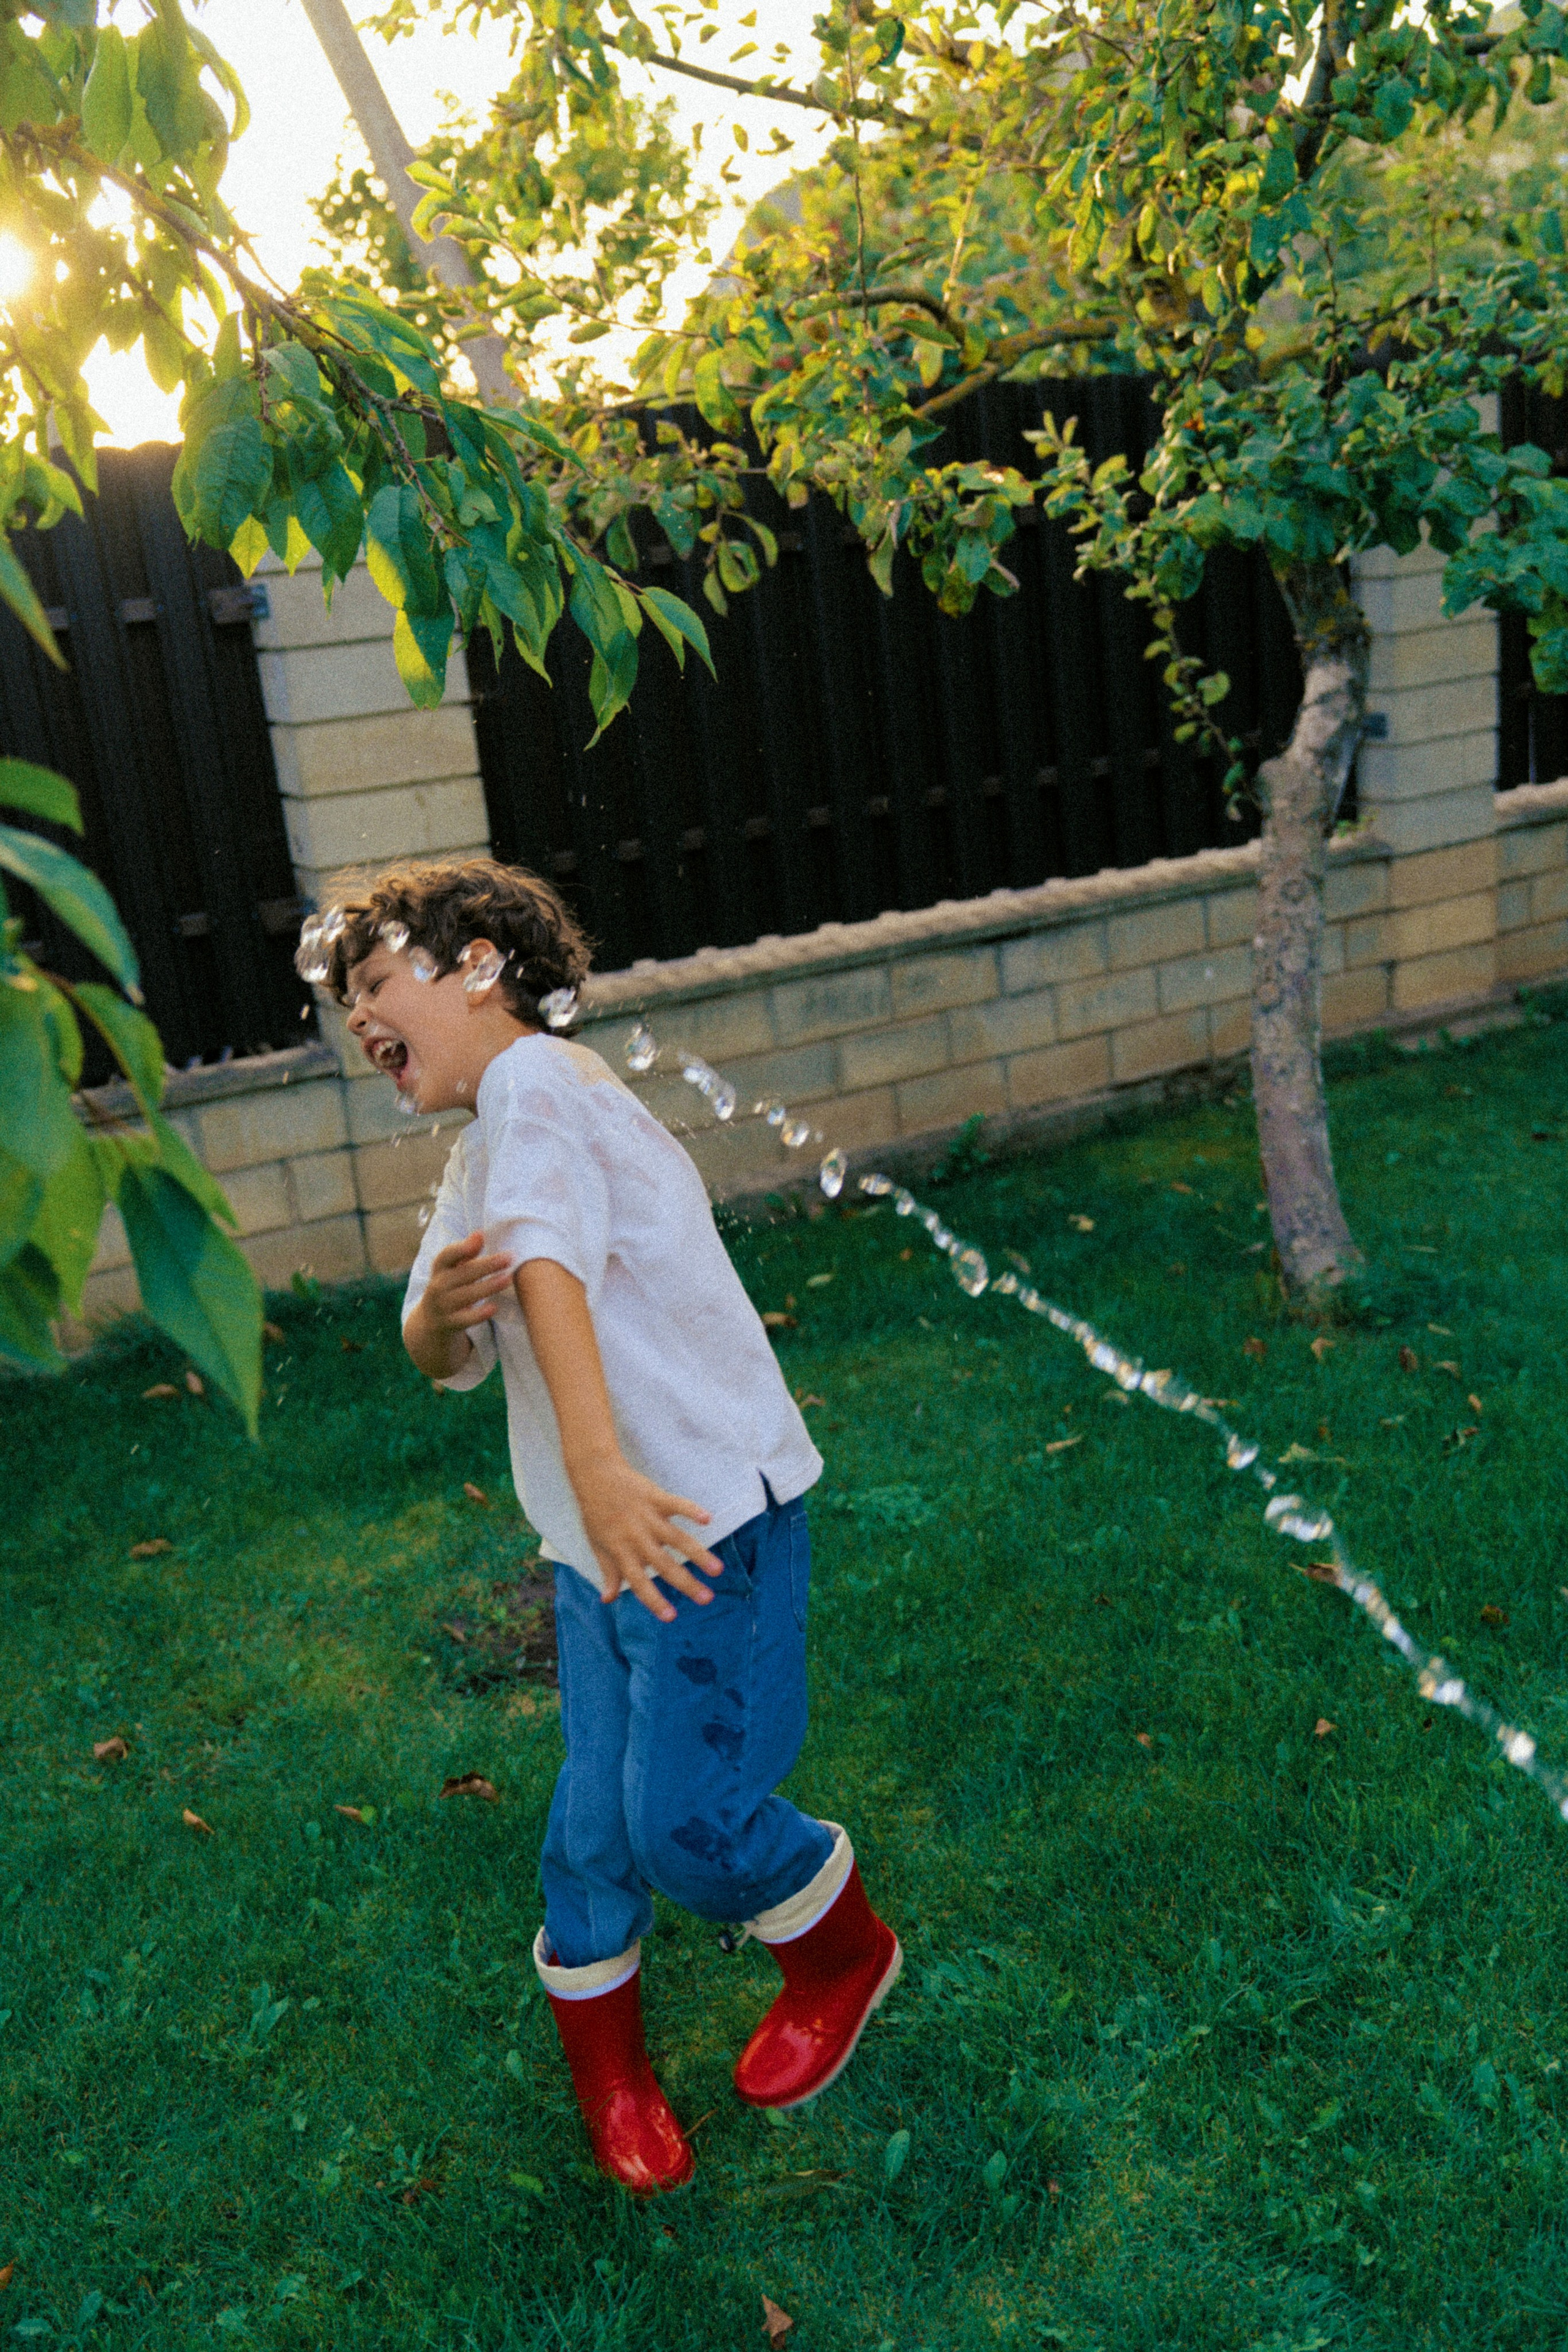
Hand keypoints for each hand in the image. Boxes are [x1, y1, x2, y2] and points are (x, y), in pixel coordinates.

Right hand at [404, 1231, 511, 1378]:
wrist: (431, 1322)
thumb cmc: (450, 1288)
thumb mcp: (453, 1270)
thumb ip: (467, 1252)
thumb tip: (480, 1233)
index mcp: (439, 1269)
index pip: (446, 1255)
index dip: (461, 1248)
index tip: (480, 1239)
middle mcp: (437, 1286)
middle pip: (463, 1274)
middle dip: (487, 1265)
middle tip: (509, 1258)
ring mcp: (441, 1306)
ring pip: (466, 1295)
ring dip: (487, 1287)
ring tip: (508, 1278)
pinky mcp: (449, 1324)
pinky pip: (464, 1319)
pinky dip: (478, 1314)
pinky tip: (494, 1307)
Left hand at [571, 1449, 722, 1622]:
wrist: (594, 1476)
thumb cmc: (596, 1514)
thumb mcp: (598, 1546)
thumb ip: (608, 1573)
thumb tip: (608, 1600)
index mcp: (621, 1552)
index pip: (638, 1582)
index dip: (654, 1600)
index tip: (671, 1617)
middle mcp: (636, 1537)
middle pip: (664, 1565)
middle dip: (686, 1583)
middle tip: (707, 1599)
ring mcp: (647, 1517)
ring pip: (676, 1539)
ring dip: (698, 1554)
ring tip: (717, 1570)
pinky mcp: (655, 1496)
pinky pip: (676, 1504)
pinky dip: (691, 1510)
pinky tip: (707, 1519)